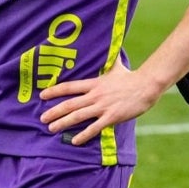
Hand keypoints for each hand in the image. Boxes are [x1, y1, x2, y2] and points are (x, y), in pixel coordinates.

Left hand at [39, 66, 162, 144]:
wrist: (146, 86)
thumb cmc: (131, 77)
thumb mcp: (117, 66)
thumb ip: (110, 60)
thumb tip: (110, 47)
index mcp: (94, 84)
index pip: (70, 87)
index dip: (55, 91)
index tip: (43, 96)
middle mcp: (95, 95)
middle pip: (70, 104)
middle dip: (54, 111)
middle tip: (42, 119)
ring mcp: (102, 107)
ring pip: (78, 116)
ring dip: (63, 123)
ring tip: (51, 128)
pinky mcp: (111, 117)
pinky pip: (94, 127)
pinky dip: (84, 135)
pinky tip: (75, 141)